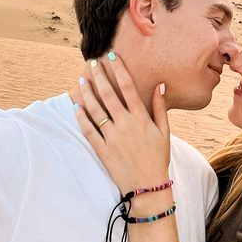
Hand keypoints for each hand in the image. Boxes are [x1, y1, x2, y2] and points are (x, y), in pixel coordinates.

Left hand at [70, 53, 170, 194]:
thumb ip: (160, 107)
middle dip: (99, 76)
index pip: (128, 87)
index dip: (119, 69)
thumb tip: (160, 85)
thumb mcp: (164, 131)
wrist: (148, 186)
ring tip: (81, 81)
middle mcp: (125, 124)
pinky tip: (76, 106)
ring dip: (87, 93)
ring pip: (95, 110)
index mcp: (141, 118)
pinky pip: (88, 130)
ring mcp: (112, 137)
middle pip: (108, 94)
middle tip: (92, 63)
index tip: (112, 56)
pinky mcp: (102, 149)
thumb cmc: (158, 157)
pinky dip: (81, 117)